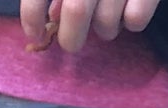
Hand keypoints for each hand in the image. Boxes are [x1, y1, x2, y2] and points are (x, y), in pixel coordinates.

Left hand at [21, 0, 159, 55]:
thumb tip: (53, 15)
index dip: (31, 16)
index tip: (34, 35)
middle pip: (76, 14)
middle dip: (71, 38)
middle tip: (72, 42)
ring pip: (107, 26)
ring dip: (105, 28)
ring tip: (108, 12)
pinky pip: (136, 22)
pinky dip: (132, 20)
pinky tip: (130, 5)